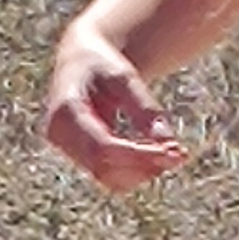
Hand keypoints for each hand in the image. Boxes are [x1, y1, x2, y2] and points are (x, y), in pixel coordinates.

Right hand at [45, 29, 186, 190]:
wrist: (81, 61)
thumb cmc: (103, 64)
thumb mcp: (124, 77)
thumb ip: (144, 108)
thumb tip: (168, 143)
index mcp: (64, 109)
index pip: (102, 145)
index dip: (138, 154)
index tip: (173, 151)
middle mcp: (58, 134)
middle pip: (104, 167)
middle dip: (144, 166)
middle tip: (180, 155)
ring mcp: (67, 149)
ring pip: (109, 178)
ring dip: (144, 172)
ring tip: (175, 154)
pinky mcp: (80, 157)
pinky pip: (111, 175)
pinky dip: (138, 171)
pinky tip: (161, 156)